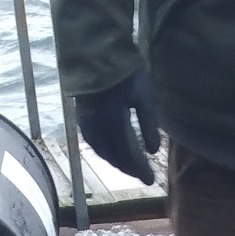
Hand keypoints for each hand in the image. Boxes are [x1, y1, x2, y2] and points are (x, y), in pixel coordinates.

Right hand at [75, 69, 161, 184]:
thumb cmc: (125, 74)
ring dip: (116, 163)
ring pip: (103, 152)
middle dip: (129, 169)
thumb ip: (148, 124)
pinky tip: (109, 154)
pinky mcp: (81, 118)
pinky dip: (102, 153)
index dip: (140, 169)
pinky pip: (92, 143)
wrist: (96, 55)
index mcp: (116, 123)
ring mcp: (88, 124)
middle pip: (116, 157)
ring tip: (128, 168)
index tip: (150, 181)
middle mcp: (100, 128)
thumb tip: (153, 151)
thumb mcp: (143, 96)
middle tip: (142, 176)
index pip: (130, 154)